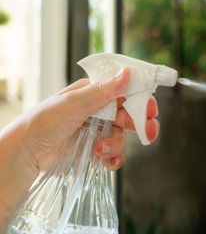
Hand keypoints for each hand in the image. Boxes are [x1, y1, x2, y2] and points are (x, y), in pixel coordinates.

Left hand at [0, 68, 159, 232]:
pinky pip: (115, 155)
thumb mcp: (75, 103)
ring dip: (116, 145)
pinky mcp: (94, 151)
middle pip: (130, 115)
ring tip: (99, 149)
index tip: (151, 109)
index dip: (140, 99)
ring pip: (123, 137)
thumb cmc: (44, 123)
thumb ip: (104, 91)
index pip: (125, 92)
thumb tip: (128, 73)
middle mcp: (97, 111)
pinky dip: (114, 159)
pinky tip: (104, 161)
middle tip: (149, 132)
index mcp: (93, 94)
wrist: (27, 154)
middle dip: (140, 124)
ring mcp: (97, 132)